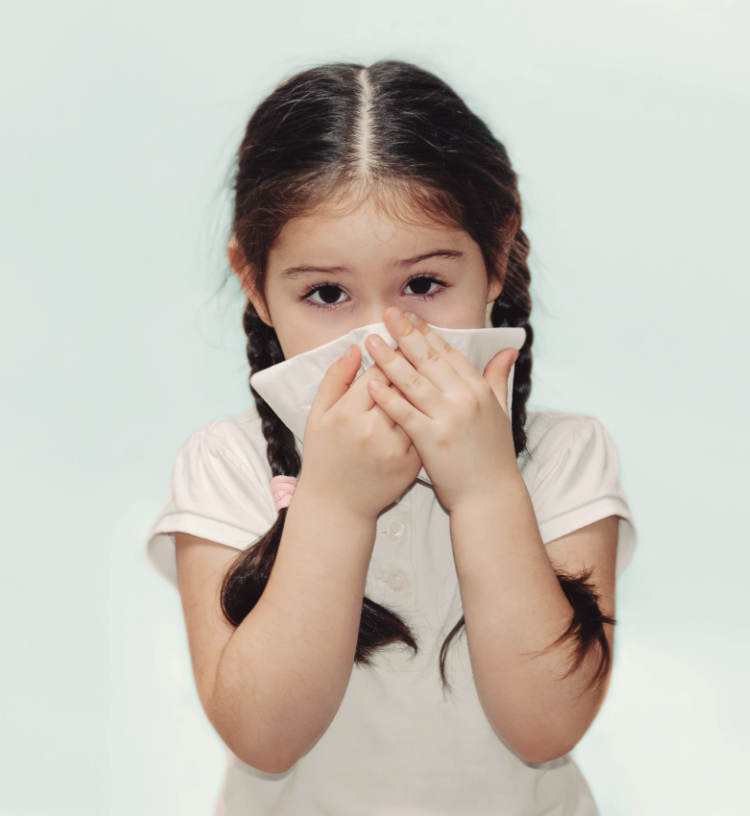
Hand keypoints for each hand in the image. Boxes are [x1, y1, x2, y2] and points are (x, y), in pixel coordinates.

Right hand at [298, 342, 422, 521]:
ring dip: (426, 388)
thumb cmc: (324, 457)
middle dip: (412, 366)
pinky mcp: (411, 464)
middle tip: (418, 352)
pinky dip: (431, 415)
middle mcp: (373, 431)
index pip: (379, 373)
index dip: (390, 355)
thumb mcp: (318, 416)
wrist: (337, 506)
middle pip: (403, 387)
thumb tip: (356, 349)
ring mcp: (396, 449)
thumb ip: (335, 379)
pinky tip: (434, 404)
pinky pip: (425, 430)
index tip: (397, 344)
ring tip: (428, 375)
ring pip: (419, 407)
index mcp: (348, 415)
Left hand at [365, 306, 519, 513]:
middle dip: (407, 334)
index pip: (449, 354)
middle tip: (388, 314)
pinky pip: (405, 413)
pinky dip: (388, 397)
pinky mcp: (432, 440)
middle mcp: (464, 399)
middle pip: (429, 360)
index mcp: (479, 390)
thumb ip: (498, 379)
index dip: (427, 333)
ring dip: (390, 359)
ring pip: (414, 382)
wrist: (490, 495)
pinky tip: (371, 383)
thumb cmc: (492, 456)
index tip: (410, 316)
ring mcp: (448, 418)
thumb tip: (508, 350)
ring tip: (373, 342)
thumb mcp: (500, 413)